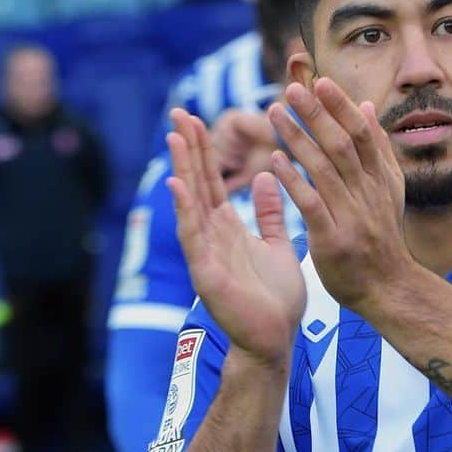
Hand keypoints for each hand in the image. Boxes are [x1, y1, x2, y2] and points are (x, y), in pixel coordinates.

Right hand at [166, 109, 304, 363]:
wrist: (276, 340)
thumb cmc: (275, 298)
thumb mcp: (276, 245)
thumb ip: (268, 214)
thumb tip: (264, 177)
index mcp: (228, 229)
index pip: (213, 182)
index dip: (205, 151)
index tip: (198, 118)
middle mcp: (212, 237)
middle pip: (198, 184)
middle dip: (188, 149)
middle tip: (178, 112)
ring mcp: (206, 254)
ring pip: (191, 204)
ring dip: (182, 170)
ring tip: (175, 137)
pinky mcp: (207, 273)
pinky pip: (194, 237)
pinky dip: (186, 211)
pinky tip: (178, 186)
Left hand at [268, 78, 413, 314]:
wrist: (388, 288)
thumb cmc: (380, 238)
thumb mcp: (389, 190)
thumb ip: (377, 150)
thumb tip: (367, 106)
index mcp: (382, 179)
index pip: (362, 134)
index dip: (341, 107)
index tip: (321, 81)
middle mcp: (370, 193)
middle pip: (342, 145)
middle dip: (318, 114)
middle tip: (292, 88)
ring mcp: (353, 216)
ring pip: (325, 169)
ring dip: (298, 138)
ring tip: (275, 113)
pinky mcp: (333, 239)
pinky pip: (311, 204)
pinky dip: (293, 180)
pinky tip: (274, 160)